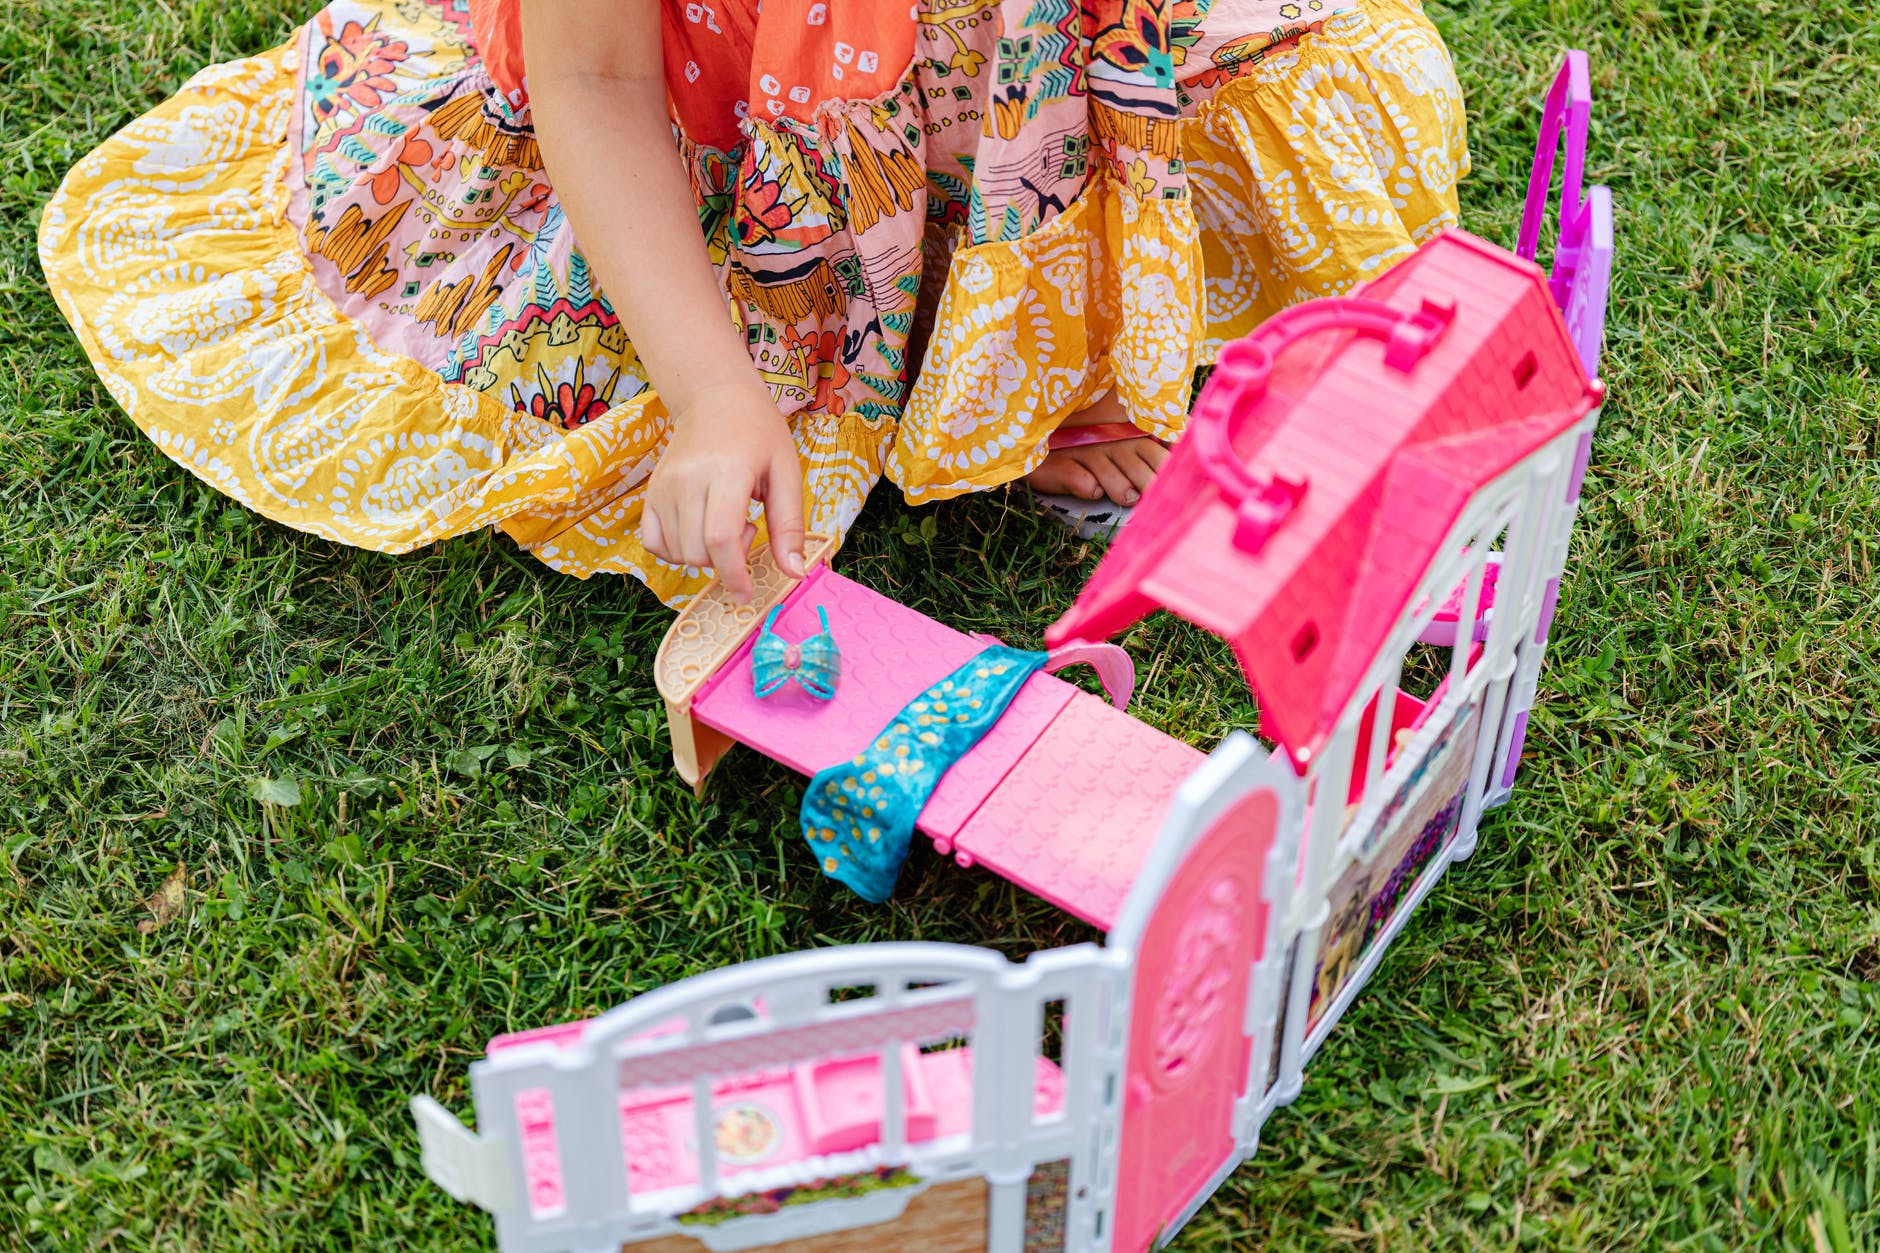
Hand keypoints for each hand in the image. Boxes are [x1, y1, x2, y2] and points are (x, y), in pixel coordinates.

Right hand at [641, 380, 806, 601]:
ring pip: (677, 552)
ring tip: (725, 522)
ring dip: (705, 555)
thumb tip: (794, 572)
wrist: (715, 398)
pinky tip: (698, 532)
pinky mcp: (651, 492)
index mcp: (727, 472)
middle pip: (697, 552)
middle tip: (746, 528)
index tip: (747, 594)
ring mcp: (664, 486)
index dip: (733, 575)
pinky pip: (654, 542)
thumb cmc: (758, 433)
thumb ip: (789, 525)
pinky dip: (676, 551)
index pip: (720, 539)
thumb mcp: (787, 472)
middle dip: (725, 561)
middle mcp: (688, 480)